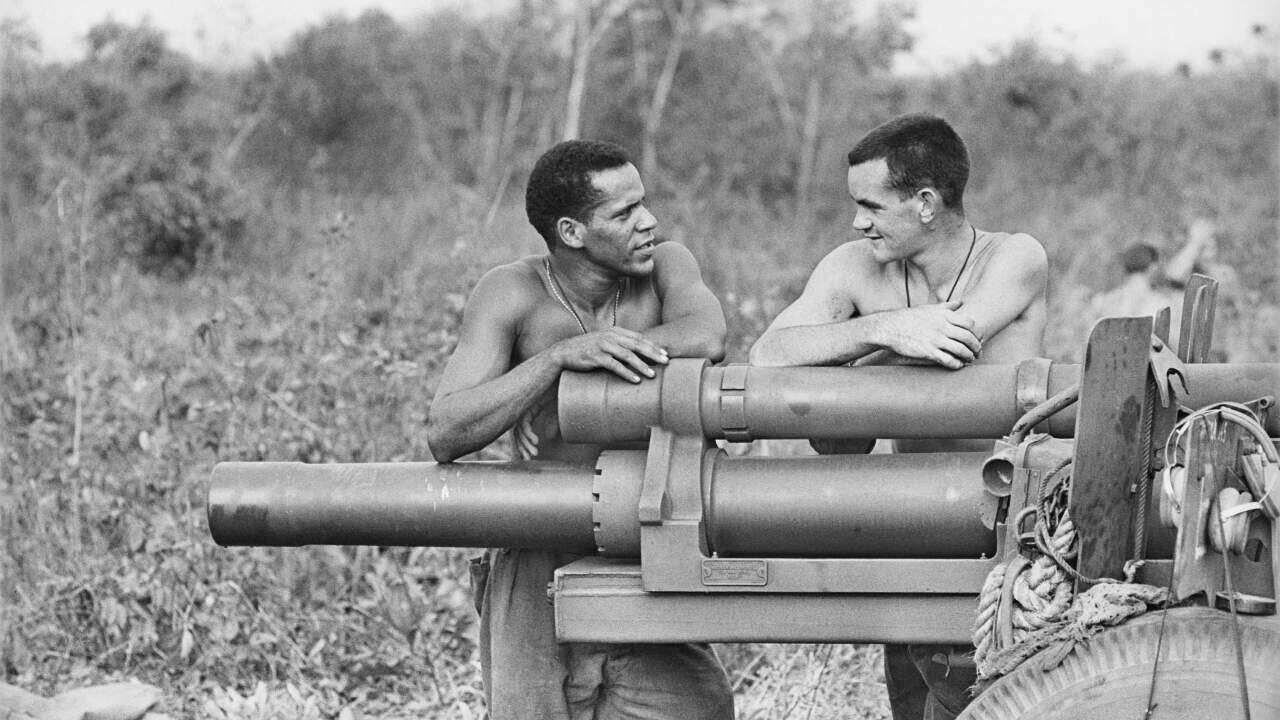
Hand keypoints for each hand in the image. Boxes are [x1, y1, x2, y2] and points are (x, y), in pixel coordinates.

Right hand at [550, 327, 669, 382]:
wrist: (563, 353)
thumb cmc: (587, 350)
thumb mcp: (605, 342)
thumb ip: (620, 344)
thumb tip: (639, 353)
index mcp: (615, 331)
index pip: (639, 337)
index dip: (653, 345)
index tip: (665, 354)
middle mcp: (610, 336)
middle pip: (637, 345)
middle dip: (653, 354)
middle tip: (666, 362)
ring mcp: (602, 346)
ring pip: (628, 355)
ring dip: (642, 365)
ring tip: (653, 375)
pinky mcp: (595, 357)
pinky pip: (615, 365)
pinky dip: (627, 373)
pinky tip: (636, 379)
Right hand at [874, 301, 980, 369]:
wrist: (889, 328)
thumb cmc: (908, 318)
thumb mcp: (928, 308)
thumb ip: (947, 306)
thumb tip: (962, 302)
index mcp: (943, 315)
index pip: (969, 323)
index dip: (975, 332)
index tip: (976, 338)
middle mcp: (942, 326)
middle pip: (968, 338)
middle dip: (976, 347)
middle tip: (978, 352)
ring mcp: (935, 339)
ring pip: (961, 350)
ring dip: (969, 356)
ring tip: (970, 359)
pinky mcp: (928, 352)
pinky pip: (949, 360)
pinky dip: (957, 364)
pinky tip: (958, 365)